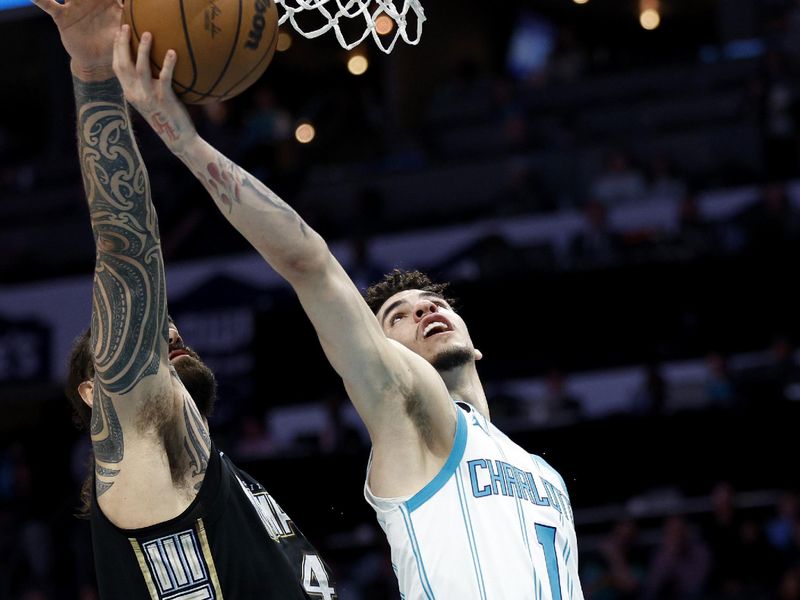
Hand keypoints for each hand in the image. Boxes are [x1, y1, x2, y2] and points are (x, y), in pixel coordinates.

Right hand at [32, 0, 122, 79]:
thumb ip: (129, 23)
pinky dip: (39, 0)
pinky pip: (49, 6)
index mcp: (108, 3)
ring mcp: (74, 8)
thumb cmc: (114, 47)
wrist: (97, 62)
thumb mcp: (124, 36)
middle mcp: (90, 2)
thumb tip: (143, 19)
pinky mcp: (62, 17)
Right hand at [113, 26, 196, 152]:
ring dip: (143, 49)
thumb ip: (145, 85)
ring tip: (148, 33)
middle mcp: (135, 94)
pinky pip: (165, 77)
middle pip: (123, 64)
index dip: (116, 49)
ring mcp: (149, 96)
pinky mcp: (165, 99)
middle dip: (122, 44)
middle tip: (126, 26)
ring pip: (141, 68)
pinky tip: (172, 52)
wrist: (178, 138)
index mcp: (130, 93)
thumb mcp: (150, 100)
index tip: (118, 33)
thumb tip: (147, 66)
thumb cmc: (166, 117)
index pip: (117, 68)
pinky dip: (168, 64)